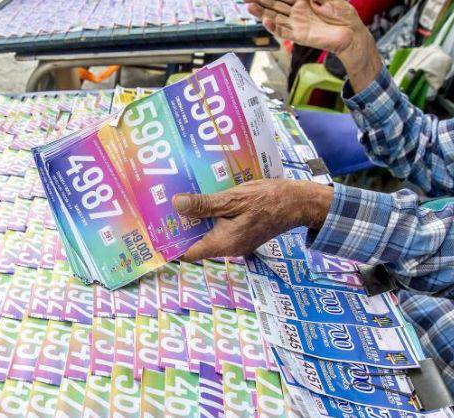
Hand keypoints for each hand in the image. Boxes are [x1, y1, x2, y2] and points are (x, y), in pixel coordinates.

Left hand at [173, 179, 333, 261]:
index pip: (188, 253)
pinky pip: (220, 227)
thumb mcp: (233, 199)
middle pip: (196, 243)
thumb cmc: (268, 200)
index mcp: (223, 243)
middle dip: (180, 229)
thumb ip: (205, 204)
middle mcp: (228, 247)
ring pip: (208, 234)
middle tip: (161, 210)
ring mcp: (237, 241)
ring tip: (178, 201)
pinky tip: (204, 199)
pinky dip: (209, 216)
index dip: (170, 245)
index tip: (154, 232)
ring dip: (195, 220)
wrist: (299, 202)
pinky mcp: (243, 232)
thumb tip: (177, 205)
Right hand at [243, 0, 380, 89]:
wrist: (351, 33)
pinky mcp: (300, 37)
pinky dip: (274, 28)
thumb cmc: (342, 14)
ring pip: (275, 18)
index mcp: (303, 1)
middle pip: (274, 6)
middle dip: (259, 1)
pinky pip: (284, 32)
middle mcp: (297, 13)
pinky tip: (265, 21)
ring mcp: (297, 25)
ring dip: (262, 13)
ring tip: (249, 7)